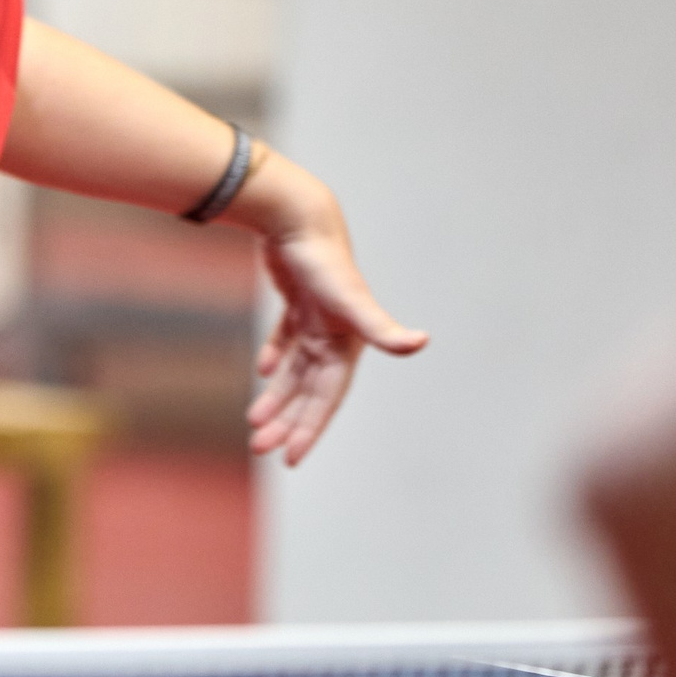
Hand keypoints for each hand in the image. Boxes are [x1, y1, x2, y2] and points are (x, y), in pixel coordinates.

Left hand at [249, 204, 426, 465]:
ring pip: (295, 369)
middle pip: (308, 391)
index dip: (311, 429)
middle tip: (261, 448)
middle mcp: (334, 336)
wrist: (300, 218)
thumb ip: (383, 328)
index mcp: (346, 346)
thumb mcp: (351, 300)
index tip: (290, 458)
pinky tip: (263, 370)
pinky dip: (277, 354)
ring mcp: (317, 318)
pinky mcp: (298, 300)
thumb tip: (421, 342)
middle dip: (287, 422)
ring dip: (277, 396)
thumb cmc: (325, 262)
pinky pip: (288, 336)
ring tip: (254, 422)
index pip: (327, 399)